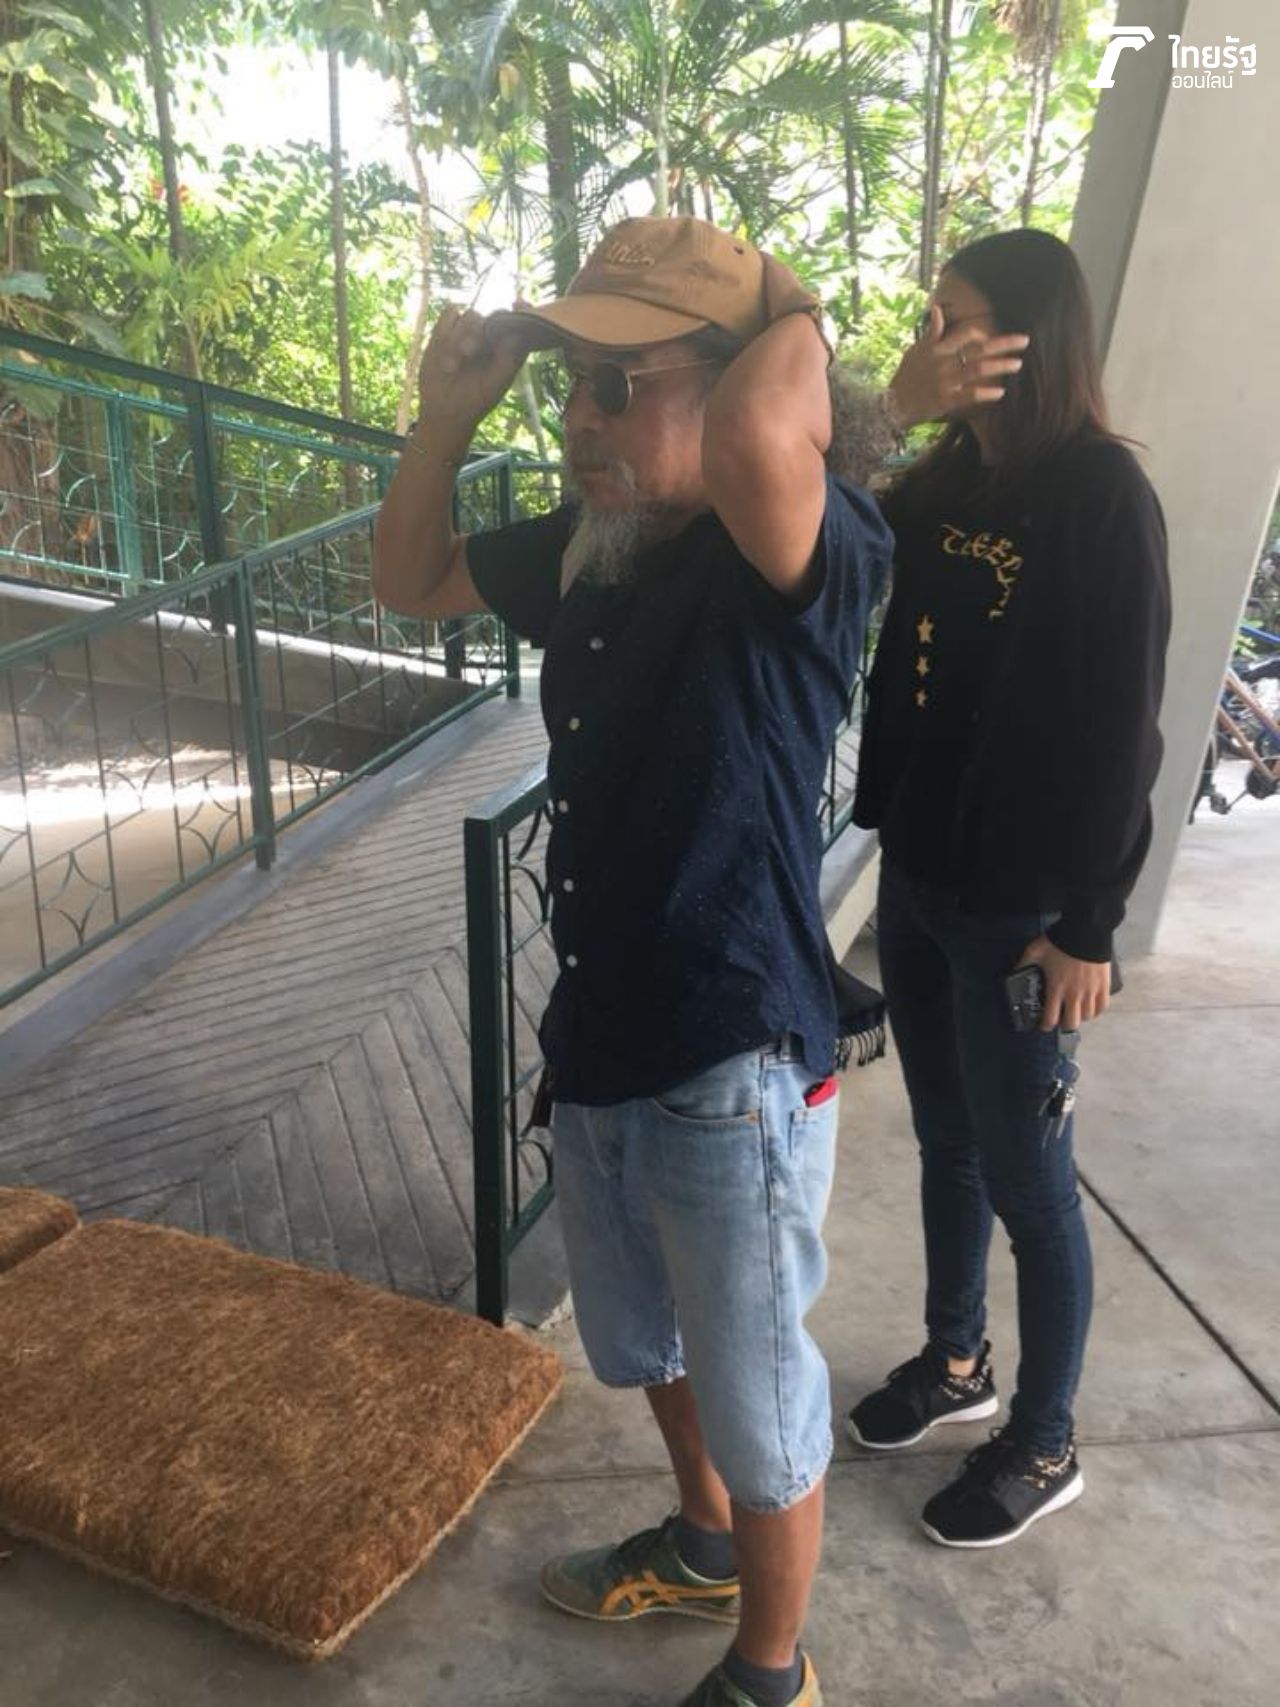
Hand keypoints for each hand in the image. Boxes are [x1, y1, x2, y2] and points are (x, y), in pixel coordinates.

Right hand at [416, 304, 532, 438]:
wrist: (443, 410)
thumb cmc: (474, 401)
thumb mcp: (495, 386)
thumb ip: (508, 361)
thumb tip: (518, 334)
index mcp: (507, 349)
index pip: (518, 323)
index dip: (521, 310)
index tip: (517, 304)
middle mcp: (490, 337)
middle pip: (492, 316)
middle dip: (479, 332)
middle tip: (468, 353)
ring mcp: (468, 332)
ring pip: (471, 314)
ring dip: (461, 336)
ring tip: (452, 364)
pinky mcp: (447, 331)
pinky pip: (450, 313)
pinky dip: (447, 328)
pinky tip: (442, 348)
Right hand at [886, 305, 1028, 430]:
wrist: (891, 406)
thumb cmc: (905, 377)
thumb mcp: (915, 351)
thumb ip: (931, 333)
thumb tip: (937, 310)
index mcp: (936, 349)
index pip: (964, 334)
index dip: (980, 334)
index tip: (991, 337)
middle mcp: (943, 363)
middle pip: (978, 350)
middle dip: (1003, 344)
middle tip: (1024, 341)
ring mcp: (945, 382)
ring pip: (977, 370)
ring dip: (999, 366)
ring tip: (1017, 364)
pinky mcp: (945, 401)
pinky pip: (969, 395)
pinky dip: (985, 393)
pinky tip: (1000, 392)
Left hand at [1017, 935, 1111, 1032]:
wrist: (1085, 930)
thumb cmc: (1061, 941)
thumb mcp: (1035, 951)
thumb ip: (1023, 963)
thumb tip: (1013, 970)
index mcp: (1056, 988)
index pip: (1050, 1018)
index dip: (1045, 1026)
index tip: (1043, 1025)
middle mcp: (1074, 994)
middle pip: (1071, 1023)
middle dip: (1063, 1024)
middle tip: (1060, 1018)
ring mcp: (1090, 991)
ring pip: (1087, 1016)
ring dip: (1079, 1017)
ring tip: (1075, 1011)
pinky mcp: (1104, 985)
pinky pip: (1103, 1006)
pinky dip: (1096, 1010)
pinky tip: (1091, 1006)